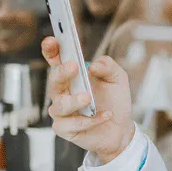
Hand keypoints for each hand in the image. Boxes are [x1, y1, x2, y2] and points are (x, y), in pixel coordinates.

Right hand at [41, 36, 135, 163]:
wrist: (121, 129)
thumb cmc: (114, 101)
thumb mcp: (118, 79)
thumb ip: (109, 66)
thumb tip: (94, 65)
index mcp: (72, 76)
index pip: (56, 60)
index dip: (50, 50)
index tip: (52, 41)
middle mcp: (63, 92)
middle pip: (54, 81)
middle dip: (61, 72)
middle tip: (74, 67)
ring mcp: (62, 111)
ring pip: (59, 105)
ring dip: (74, 101)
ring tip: (89, 98)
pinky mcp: (65, 129)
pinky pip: (70, 124)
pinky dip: (89, 121)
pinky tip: (105, 116)